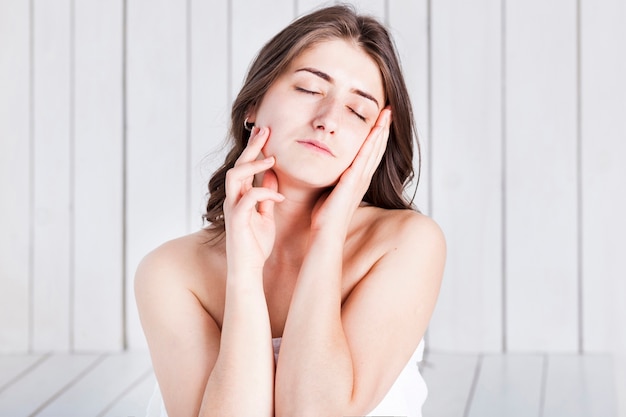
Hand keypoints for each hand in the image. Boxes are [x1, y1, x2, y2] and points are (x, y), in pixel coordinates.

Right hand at [223, 127, 283, 271]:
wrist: (248, 269)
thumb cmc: (256, 244)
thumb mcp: (265, 215)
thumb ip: (267, 195)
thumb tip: (273, 175)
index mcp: (240, 196)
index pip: (245, 166)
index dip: (254, 148)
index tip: (266, 131)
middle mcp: (233, 199)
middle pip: (238, 165)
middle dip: (251, 146)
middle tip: (265, 129)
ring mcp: (233, 209)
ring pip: (236, 176)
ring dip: (254, 165)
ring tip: (272, 159)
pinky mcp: (236, 220)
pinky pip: (248, 198)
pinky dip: (265, 194)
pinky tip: (279, 197)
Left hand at [311, 108, 391, 233]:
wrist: (326, 234)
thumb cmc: (324, 217)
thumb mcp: (328, 191)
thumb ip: (331, 180)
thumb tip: (324, 169)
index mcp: (357, 180)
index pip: (369, 153)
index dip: (376, 136)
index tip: (379, 120)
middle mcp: (362, 178)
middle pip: (377, 148)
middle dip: (383, 128)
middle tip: (389, 110)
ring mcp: (360, 179)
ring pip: (374, 150)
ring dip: (381, 131)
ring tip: (387, 114)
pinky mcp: (354, 181)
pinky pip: (364, 158)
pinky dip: (372, 143)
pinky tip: (376, 130)